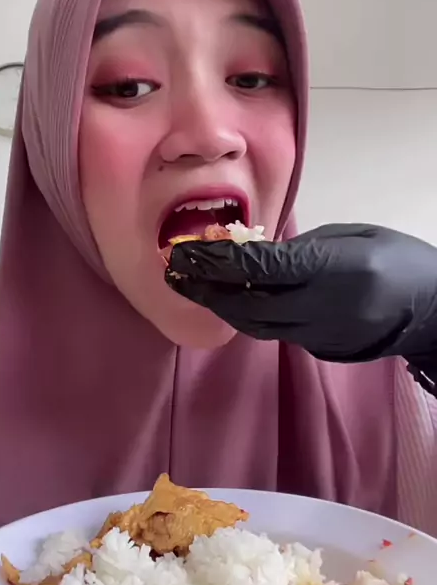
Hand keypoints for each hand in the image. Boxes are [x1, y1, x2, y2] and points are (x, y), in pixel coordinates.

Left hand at [165, 224, 436, 370]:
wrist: (431, 311)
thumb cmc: (396, 259)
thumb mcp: (352, 236)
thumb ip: (302, 247)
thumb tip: (255, 252)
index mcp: (336, 269)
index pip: (263, 267)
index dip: (218, 260)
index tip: (186, 250)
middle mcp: (323, 307)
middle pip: (249, 304)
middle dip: (206, 289)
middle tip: (174, 271)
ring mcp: (320, 334)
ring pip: (254, 324)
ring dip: (218, 305)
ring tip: (189, 285)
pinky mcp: (318, 348)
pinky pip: (271, 332)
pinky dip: (244, 316)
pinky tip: (226, 300)